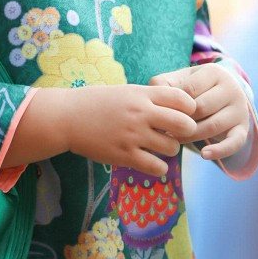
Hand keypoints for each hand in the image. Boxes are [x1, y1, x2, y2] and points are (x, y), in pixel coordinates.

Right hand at [63, 84, 196, 175]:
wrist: (68, 117)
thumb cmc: (96, 102)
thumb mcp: (125, 91)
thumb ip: (148, 97)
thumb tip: (175, 105)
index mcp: (142, 94)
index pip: (182, 98)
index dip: (189, 108)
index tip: (185, 114)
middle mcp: (141, 113)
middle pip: (184, 124)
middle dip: (186, 131)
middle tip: (177, 134)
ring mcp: (133, 135)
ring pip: (172, 147)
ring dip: (170, 149)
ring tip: (160, 147)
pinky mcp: (124, 155)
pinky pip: (156, 167)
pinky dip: (159, 167)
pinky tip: (152, 163)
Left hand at [149, 64, 249, 160]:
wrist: (224, 94)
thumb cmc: (195, 87)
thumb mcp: (182, 79)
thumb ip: (164, 82)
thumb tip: (155, 95)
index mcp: (214, 72)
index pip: (190, 89)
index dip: (173, 103)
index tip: (160, 112)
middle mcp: (231, 89)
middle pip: (201, 108)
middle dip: (181, 120)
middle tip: (164, 129)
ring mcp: (239, 109)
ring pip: (213, 126)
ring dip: (191, 136)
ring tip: (174, 140)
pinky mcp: (243, 129)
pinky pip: (234, 142)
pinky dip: (219, 151)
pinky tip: (203, 155)